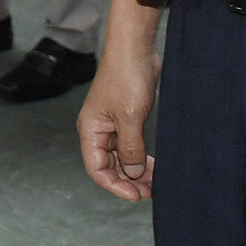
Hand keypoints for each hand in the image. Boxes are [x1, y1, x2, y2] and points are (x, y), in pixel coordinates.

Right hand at [77, 46, 159, 201]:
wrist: (136, 49)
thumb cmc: (126, 78)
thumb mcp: (130, 118)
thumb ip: (131, 149)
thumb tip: (132, 175)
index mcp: (90, 130)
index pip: (97, 169)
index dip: (115, 186)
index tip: (136, 196)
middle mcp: (98, 130)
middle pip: (109, 166)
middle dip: (128, 181)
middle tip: (150, 192)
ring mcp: (111, 125)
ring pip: (121, 158)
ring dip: (136, 171)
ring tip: (155, 181)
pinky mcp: (125, 119)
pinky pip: (130, 146)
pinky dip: (141, 158)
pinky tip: (153, 165)